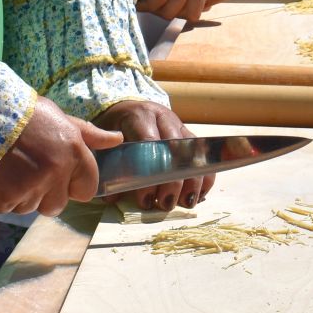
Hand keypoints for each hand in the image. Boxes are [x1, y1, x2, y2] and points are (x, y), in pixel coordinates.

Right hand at [0, 97, 123, 216]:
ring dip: (24, 194)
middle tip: (30, 169)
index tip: (59, 174)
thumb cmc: (22, 114)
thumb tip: (117, 140)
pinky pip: (10, 208)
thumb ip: (89, 134)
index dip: (73, 183)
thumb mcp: (59, 117)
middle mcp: (55, 173)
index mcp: (73, 153)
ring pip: (33, 207)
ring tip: (11, 168)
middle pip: (59, 204)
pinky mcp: (4, 201)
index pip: (87, 188)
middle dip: (47, 193)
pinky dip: (3, 197)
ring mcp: (30, 189)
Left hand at [95, 99, 212, 212]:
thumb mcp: (108, 140)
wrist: (129, 108)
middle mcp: (163, 118)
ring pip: (193, 152)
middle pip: (175, 150)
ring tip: (185, 203)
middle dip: (173, 181)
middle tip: (165, 204)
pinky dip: (204, 176)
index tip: (146, 199)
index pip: (149, 144)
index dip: (149, 174)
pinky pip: (203, 155)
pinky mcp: (190, 135)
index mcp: (139, 117)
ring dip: (192, 181)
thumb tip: (113, 197)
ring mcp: (180, 125)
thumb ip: (110, 166)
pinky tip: (198, 195)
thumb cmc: (116, 127)